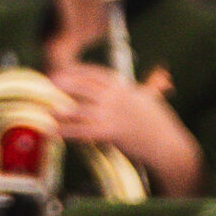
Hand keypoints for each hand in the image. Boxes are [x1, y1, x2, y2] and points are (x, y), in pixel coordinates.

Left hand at [52, 64, 201, 193]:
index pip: (95, 72)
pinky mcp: (112, 133)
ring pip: (80, 108)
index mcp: (124, 87)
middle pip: (83, 86)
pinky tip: (54, 131)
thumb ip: (150, 86)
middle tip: (47, 82)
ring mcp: (113, 114)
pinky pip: (84, 130)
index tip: (62, 69)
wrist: (170, 147)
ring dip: (61, 108)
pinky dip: (67, 130)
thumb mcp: (152, 99)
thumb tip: (160, 74)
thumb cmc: (162, 124)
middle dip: (64, 83)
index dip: (76, 70)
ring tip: (45, 107)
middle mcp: (116, 97)